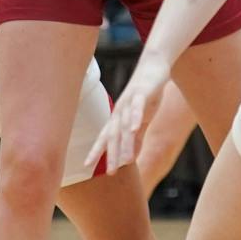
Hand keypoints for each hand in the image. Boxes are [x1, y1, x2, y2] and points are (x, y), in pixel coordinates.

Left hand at [86, 53, 172, 173]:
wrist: (154, 67)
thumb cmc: (146, 94)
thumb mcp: (141, 120)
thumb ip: (136, 138)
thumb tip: (131, 158)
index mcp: (118, 118)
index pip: (105, 138)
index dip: (96, 151)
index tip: (86, 166)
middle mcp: (119, 111)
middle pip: (113, 135)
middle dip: (111, 154)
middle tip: (110, 172)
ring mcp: (129, 103)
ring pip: (125, 126)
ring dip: (125, 143)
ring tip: (125, 161)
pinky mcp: (142, 94)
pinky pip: (137, 108)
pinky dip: (134, 118)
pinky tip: (133, 129)